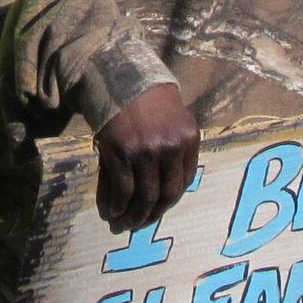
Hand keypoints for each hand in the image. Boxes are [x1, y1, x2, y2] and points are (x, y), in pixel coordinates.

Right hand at [93, 83, 199, 232]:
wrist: (122, 78)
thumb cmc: (149, 102)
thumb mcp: (175, 121)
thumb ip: (176, 152)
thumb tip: (164, 190)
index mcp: (188, 140)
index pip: (183, 182)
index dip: (169, 201)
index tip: (158, 209)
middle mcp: (170, 148)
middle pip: (166, 195)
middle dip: (153, 215)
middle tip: (140, 224)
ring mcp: (145, 152)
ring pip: (144, 197)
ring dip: (135, 216)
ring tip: (125, 224)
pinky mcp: (121, 154)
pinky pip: (123, 190)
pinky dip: (118, 205)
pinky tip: (113, 211)